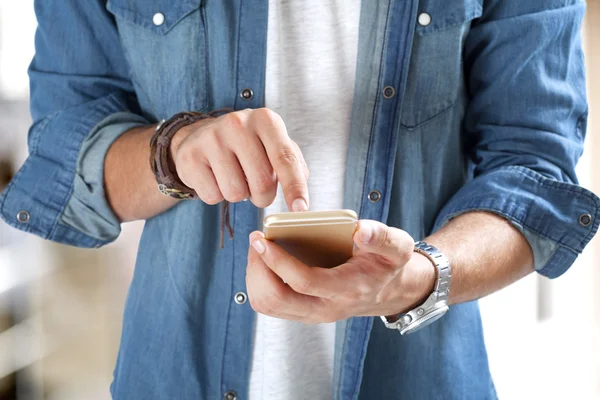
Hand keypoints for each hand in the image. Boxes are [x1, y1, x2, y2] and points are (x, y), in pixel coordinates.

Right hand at [170, 108, 309, 209]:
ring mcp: (212, 138)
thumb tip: (301, 194)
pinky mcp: (191, 156)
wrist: (201, 136)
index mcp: (265, 119)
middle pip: (262, 183)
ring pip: (236, 193)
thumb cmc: (246, 144)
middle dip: (263, 196)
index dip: (295, 187)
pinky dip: (217, 195)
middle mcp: (238, 123)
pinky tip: (215, 177)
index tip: (300, 209)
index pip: (285, 158)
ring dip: (239, 196)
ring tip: (234, 177)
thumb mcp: (273, 144)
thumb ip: (293, 164)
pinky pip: (213, 196)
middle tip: (255, 188)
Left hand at [245, 220, 435, 322]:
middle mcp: (326, 307)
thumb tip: (360, 230)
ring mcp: (311, 313)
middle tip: (257, 241)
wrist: (387, 291)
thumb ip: (382, 238)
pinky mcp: (301, 311)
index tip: (262, 239)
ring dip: (255, 276)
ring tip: (259, 248)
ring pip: (268, 305)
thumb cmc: (386, 265)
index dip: (278, 261)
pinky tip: (265, 259)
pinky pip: (270, 303)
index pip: (304, 282)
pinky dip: (260, 281)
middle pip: (276, 300)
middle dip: (258, 269)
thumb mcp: (397, 247)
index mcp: (347, 289)